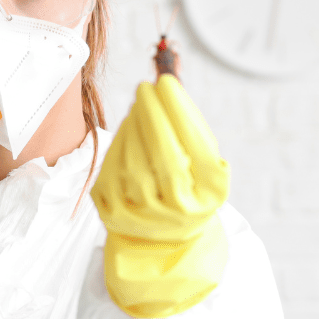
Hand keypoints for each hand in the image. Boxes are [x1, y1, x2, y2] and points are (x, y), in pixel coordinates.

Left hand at [91, 75, 229, 318]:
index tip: (166, 82)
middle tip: (146, 88)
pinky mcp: (112, 214)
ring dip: (133, 126)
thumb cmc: (188, 187)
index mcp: (205, 197)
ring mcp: (141, 217)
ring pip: (132, 161)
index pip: (193, 149)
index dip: (178, 112)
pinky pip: (111, 169)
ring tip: (140, 107)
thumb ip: (195, 129)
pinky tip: (128, 130)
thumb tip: (168, 85)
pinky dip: (118, 144)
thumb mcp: (207, 166)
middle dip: (152, 115)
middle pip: (161, 156)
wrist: (163, 236)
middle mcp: (174, 214)